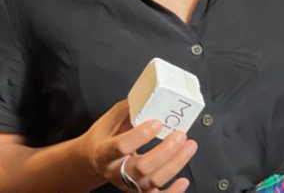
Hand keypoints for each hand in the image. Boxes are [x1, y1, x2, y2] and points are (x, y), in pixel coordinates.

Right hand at [78, 99, 196, 192]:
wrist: (94, 159)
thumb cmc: (104, 137)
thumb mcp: (110, 119)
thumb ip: (130, 110)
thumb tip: (151, 99)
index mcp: (104, 152)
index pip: (121, 147)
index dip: (140, 136)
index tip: (157, 122)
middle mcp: (115, 171)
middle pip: (141, 167)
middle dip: (165, 151)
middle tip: (180, 134)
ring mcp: (128, 184)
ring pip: (153, 181)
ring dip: (175, 164)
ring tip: (189, 146)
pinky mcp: (138, 190)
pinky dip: (172, 192)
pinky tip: (184, 181)